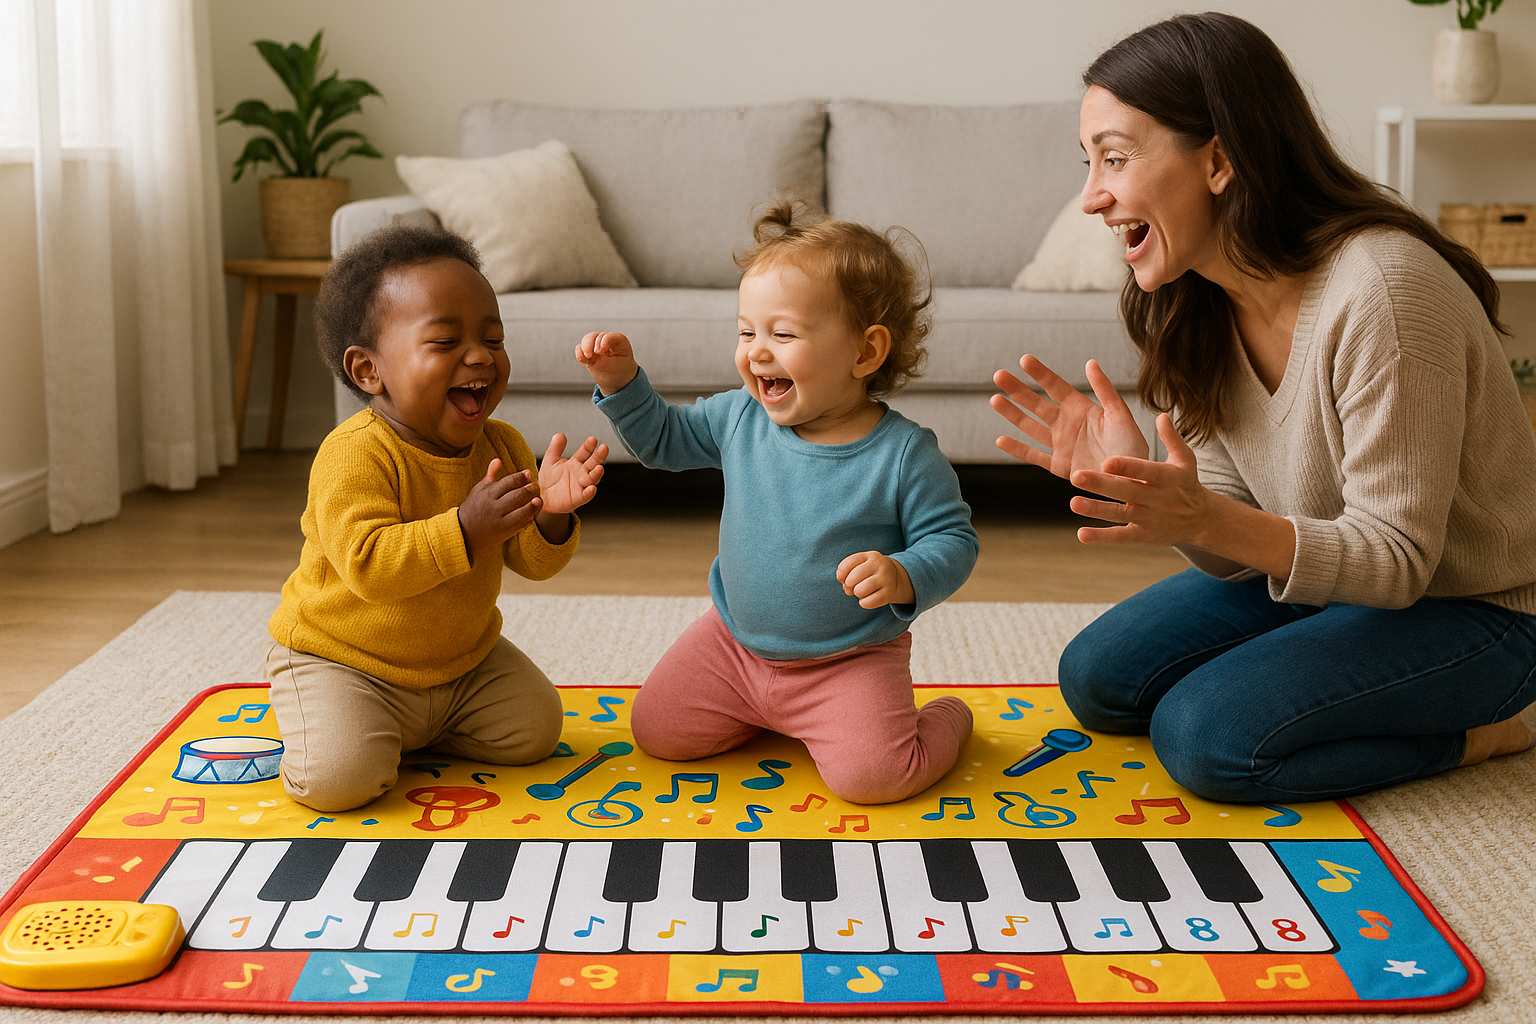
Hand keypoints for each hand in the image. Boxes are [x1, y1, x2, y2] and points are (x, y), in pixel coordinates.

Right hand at [458, 459, 540, 561]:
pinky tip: (534, 511)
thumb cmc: (475, 506)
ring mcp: (500, 520)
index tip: (528, 473)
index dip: (520, 477)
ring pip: (520, 512)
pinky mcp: (506, 531)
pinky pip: (521, 523)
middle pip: (516, 496)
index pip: (508, 482)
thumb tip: (498, 460)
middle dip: (529, 490)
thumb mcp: (479, 490)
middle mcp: (494, 507)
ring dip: (532, 505)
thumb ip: (491, 475)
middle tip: (536, 486)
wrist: (466, 531)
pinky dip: (529, 517)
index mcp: (488, 494)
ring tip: (538, 499)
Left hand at [536, 433, 608, 513]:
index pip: (585, 452)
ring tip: (599, 468)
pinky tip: (592, 488)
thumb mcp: (550, 460)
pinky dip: (589, 492)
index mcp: (575, 463)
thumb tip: (560, 434)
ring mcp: (581, 485)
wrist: (543, 497)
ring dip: (597, 474)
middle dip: (599, 456)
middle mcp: (581, 473)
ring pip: (592, 479)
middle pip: (593, 463)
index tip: (593, 440)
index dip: (589, 446)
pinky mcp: (578, 498)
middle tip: (604, 448)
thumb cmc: (549, 479)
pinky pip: (585, 495)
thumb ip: (555, 448)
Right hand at [575, 330, 639, 395]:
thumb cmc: (622, 371)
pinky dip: (579, 353)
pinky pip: (580, 349)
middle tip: (595, 353)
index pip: (611, 336)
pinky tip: (584, 360)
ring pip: (587, 340)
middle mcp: (606, 343)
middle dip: (592, 342)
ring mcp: (596, 348)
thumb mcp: (624, 366)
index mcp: (618, 343)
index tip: (602, 351)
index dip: (605, 340)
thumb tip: (596, 352)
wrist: (617, 381)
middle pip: (595, 335)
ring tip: (588, 357)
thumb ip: (612, 359)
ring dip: (585, 347)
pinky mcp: (588, 355)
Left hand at [836, 551, 914, 608]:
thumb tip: (841, 578)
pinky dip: (863, 603)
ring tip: (861, 592)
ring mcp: (886, 578)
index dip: (841, 574)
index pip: (848, 564)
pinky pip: (868, 602)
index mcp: (870, 556)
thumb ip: (848, 569)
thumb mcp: (862, 564)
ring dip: (857, 593)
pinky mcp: (889, 593)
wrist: (896, 578)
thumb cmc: (872, 572)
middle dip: (848, 586)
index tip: (843, 578)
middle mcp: (879, 565)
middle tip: (851, 588)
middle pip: (852, 579)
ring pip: (859, 591)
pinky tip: (867, 599)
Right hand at [990, 355, 1148, 479]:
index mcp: (1081, 409)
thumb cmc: (1132, 446)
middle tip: (998, 375)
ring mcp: (1060, 445)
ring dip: (1012, 414)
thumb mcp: (1120, 414)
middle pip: (1036, 404)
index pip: (1056, 387)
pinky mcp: (1058, 466)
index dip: (1040, 373)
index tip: (1024, 359)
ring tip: (994, 399)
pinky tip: (1000, 440)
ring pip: (1030, 426)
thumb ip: (1105, 390)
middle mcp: (1067, 424)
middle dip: (1017, 390)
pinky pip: (1034, 456)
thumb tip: (1090, 362)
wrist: (1133, 478)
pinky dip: (1017, 449)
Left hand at [1067, 414, 1211, 545]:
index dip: (1127, 466)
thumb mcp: (1185, 460)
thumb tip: (1161, 415)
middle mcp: (1156, 498)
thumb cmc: (1186, 484)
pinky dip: (1102, 536)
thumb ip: (1172, 438)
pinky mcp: (1141, 535)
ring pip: (1119, 514)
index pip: (1144, 470)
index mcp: (1166, 477)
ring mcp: (1148, 518)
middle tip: (1076, 476)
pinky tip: (1081, 534)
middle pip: (1126, 490)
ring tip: (1074, 503)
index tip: (1106, 461)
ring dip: (1096, 509)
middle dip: (1101, 484)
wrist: (1202, 521)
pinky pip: (1120, 537)